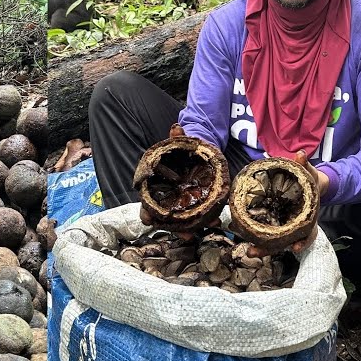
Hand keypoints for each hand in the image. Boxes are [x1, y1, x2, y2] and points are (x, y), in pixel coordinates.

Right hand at [139, 122, 211, 236]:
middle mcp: (166, 199)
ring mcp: (179, 204)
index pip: (146, 204)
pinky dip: (205, 221)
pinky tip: (215, 222)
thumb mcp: (178, 144)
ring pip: (181, 222)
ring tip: (201, 231)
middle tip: (184, 234)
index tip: (149, 219)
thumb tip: (177, 126)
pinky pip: (196, 217)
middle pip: (164, 219)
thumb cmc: (181, 152)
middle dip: (173, 228)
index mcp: (155, 187)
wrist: (195, 155)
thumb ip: (177, 137)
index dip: (147, 213)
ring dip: (190, 229)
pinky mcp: (193, 205)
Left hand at [248, 150, 321, 256]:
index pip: (308, 232)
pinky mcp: (277, 222)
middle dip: (271, 249)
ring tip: (248, 251)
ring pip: (276, 241)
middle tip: (254, 252)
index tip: (295, 248)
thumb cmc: (310, 180)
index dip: (303, 241)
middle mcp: (297, 225)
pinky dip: (257, 237)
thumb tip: (300, 154)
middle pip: (286, 242)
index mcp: (308, 216)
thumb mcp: (309, 172)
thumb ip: (304, 165)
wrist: (310, 184)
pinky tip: (243, 237)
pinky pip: (268, 233)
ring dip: (262, 247)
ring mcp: (287, 225)